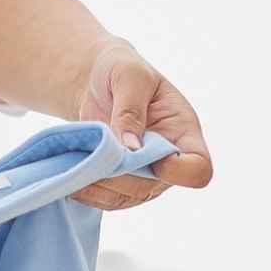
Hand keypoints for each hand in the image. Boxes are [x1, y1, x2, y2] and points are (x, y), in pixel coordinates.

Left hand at [70, 39, 212, 209]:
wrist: (98, 82)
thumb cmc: (122, 70)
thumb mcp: (129, 75)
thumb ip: (130, 109)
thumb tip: (130, 149)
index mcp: (183, 132)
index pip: (198, 169)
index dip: (177, 172)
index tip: (144, 153)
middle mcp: (169, 160)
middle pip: (153, 187)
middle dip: (121, 175)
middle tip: (94, 152)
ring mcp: (146, 176)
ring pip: (128, 198)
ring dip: (100, 186)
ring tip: (77, 163)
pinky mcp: (122, 184)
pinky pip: (108, 200)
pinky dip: (88, 192)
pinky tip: (72, 175)